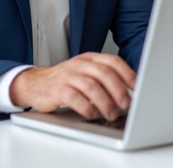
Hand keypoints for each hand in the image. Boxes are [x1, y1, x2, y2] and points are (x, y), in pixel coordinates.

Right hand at [9, 52, 134, 120]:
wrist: (35, 84)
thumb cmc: (65, 81)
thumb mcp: (85, 73)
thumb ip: (103, 78)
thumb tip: (129, 93)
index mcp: (89, 58)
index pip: (112, 61)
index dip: (127, 73)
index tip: (137, 87)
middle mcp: (79, 64)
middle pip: (104, 73)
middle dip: (118, 90)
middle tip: (126, 104)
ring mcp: (67, 76)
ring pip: (91, 86)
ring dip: (105, 102)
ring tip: (111, 114)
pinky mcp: (57, 90)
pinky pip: (75, 98)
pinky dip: (87, 107)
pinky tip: (93, 114)